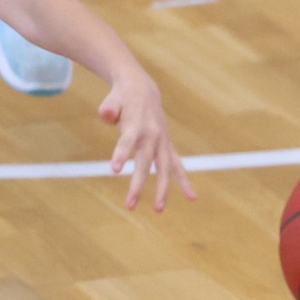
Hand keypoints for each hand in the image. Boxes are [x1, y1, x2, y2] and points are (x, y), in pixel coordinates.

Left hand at [98, 69, 193, 210]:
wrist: (142, 89)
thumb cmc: (122, 98)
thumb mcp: (112, 100)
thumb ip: (109, 108)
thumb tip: (107, 115)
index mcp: (137, 124)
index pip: (128, 141)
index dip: (121, 154)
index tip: (113, 170)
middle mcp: (152, 135)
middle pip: (146, 162)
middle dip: (137, 184)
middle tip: (129, 205)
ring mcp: (162, 142)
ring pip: (164, 168)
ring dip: (162, 189)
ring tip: (158, 209)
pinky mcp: (167, 147)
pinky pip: (177, 166)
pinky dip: (184, 181)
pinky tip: (192, 197)